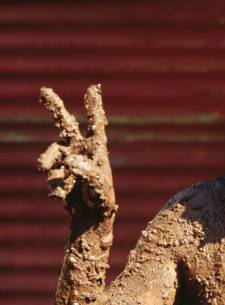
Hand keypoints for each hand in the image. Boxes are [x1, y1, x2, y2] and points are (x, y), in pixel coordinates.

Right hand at [38, 84, 116, 217]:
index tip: (93, 88)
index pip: (96, 124)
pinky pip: (50, 175)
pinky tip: (61, 196)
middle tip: (44, 90)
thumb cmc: (102, 199)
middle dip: (55, 107)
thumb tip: (68, 160)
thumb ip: (86, 172)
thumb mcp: (98, 186)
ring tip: (42, 167)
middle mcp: (81, 150)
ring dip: (46, 158)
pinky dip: (54, 186)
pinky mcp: (58, 172)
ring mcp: (67, 160)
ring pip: (51, 153)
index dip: (94, 106)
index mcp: (97, 149)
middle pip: (66, 125)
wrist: (91, 216)